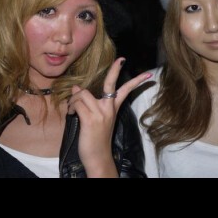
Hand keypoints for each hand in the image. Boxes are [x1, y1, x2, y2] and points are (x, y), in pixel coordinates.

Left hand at [67, 57, 151, 175]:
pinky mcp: (90, 119)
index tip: (147, 74)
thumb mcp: (96, 119)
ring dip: (73, 99)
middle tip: (122, 60)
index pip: (126, 90)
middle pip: (111, 84)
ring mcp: (101, 113)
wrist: (97, 157)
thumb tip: (76, 87)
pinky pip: (76, 104)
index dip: (136, 81)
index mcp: (113, 108)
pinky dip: (70, 106)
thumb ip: (88, 102)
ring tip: (71, 108)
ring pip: (83, 93)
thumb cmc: (96, 138)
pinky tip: (70, 113)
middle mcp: (109, 108)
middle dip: (116, 70)